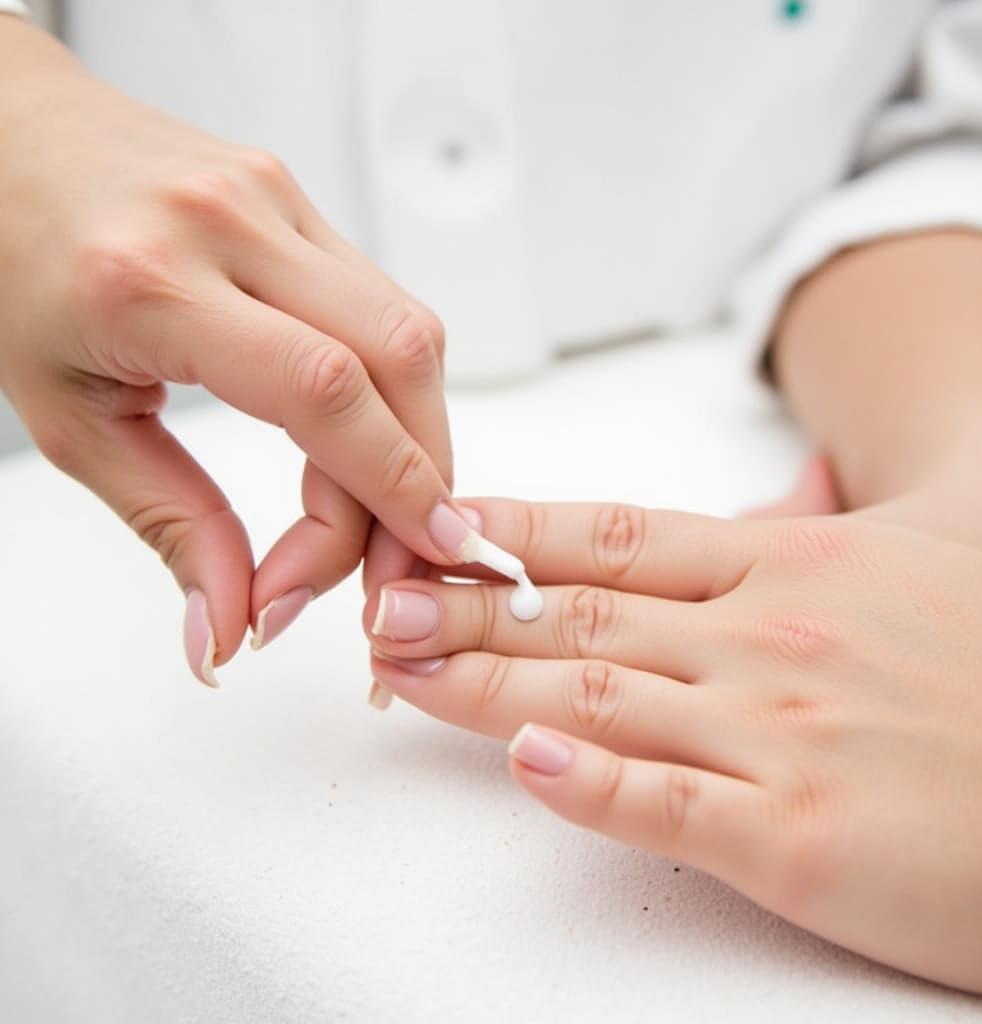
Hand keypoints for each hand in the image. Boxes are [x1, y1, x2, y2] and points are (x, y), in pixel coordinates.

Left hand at [0, 20, 458, 683]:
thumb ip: (171, 526)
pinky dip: (397, 386)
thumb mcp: (73, 422)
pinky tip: (367, 430)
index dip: (387, 492)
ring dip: (418, 434)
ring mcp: (276, 202)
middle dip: (421, 477)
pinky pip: (387, 303)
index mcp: (152, 281)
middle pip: (399, 358)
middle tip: (396, 558)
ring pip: (411, 330)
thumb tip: (229, 623)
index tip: (384, 573)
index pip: (325, 392)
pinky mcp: (302, 204)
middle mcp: (232, 224)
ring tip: (381, 504)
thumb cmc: (15, 268)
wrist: (8, 143)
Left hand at [364, 500, 981, 996]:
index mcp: (790, 565)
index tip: (445, 526)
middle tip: (385, 599)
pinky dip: (588, 785)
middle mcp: (767, 638)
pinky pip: (668, 804)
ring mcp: (778, 734)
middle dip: (471, 605)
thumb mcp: (935, 552)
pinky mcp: (799, 837)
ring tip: (405, 665)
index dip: (520, 531)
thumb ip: (838, 518)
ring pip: (598, 698)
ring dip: (488, 682)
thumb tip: (793, 481)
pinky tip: (522, 765)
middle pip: (582, 614)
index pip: (618, 538)